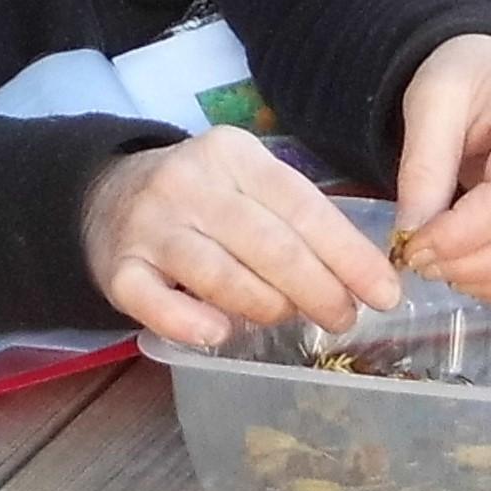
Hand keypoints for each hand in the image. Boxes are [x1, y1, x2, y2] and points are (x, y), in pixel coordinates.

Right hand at [80, 127, 402, 351]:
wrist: (105, 195)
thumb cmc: (203, 200)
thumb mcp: (250, 187)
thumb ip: (299, 221)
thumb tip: (366, 278)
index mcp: (234, 155)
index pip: (303, 208)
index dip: (349, 256)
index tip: (385, 294)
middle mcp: (189, 183)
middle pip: (269, 245)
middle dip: (318, 290)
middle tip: (343, 319)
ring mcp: (149, 226)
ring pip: (221, 276)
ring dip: (267, 307)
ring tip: (289, 320)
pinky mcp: (118, 268)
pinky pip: (156, 303)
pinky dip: (191, 322)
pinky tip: (219, 334)